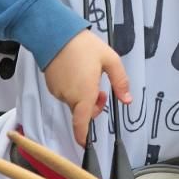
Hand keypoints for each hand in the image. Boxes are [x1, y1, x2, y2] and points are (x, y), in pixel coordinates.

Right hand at [43, 30, 131, 145]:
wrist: (56, 33)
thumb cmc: (84, 46)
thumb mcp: (110, 60)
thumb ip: (120, 82)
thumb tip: (127, 100)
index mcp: (84, 94)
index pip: (82, 123)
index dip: (83, 136)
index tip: (86, 145)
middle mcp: (69, 96)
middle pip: (82, 112)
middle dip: (94, 105)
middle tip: (102, 89)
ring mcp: (58, 91)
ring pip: (74, 101)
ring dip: (84, 95)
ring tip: (89, 73)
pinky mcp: (51, 85)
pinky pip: (66, 93)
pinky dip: (74, 89)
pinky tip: (77, 72)